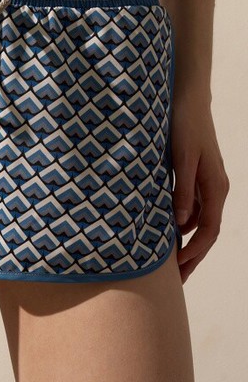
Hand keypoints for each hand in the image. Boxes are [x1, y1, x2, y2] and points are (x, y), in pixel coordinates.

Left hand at [170, 94, 229, 283]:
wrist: (188, 101)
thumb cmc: (184, 127)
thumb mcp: (181, 159)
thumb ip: (182, 191)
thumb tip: (181, 224)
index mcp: (215, 187)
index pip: (209, 230)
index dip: (195, 252)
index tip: (179, 269)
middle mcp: (215, 189)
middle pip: (206, 232)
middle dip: (192, 257)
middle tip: (175, 280)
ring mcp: (206, 184)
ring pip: (199, 223)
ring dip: (186, 243)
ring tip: (168, 263)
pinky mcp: (196, 179)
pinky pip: (192, 210)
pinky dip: (181, 225)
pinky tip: (165, 233)